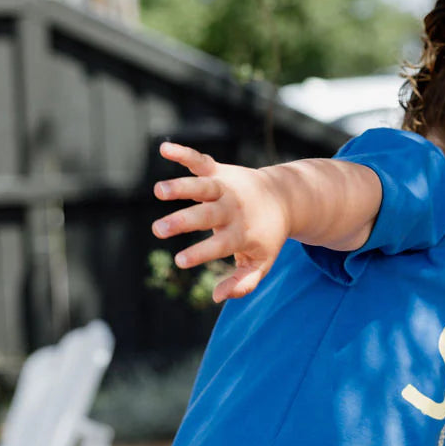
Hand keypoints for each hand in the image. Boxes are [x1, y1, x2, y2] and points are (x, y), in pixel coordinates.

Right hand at [151, 142, 289, 301]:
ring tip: (159, 191)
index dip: (200, 253)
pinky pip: (200, 161)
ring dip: (181, 187)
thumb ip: (243, 284)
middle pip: (206, 215)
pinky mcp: (219, 171)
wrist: (285, 197)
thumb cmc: (267, 236)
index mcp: (241, 233)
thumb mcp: (262, 263)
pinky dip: (184, 153)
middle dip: (182, 221)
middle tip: (158, 230)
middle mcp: (232, 209)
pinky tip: (163, 148)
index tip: (180, 261)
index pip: (219, 245)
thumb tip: (217, 297)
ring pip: (202, 187)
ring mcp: (225, 188)